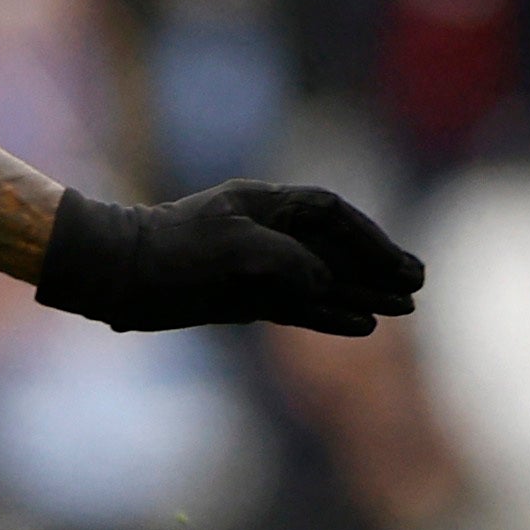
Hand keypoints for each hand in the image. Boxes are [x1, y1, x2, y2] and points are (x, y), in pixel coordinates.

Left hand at [35, 182, 425, 335]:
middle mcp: (264, 233)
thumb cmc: (169, 253)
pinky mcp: (240, 298)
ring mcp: (253, 267)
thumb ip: (288, 261)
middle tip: (416, 285)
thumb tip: (324, 282)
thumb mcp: (233, 249)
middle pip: (334, 247)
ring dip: (361, 293)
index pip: (331, 214)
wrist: (113, 277)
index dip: (369, 236)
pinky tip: (360, 325)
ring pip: (321, 280)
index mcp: (263, 204)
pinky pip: (296, 305)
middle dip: (376, 265)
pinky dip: (328, 314)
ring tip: (403, 308)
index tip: (397, 261)